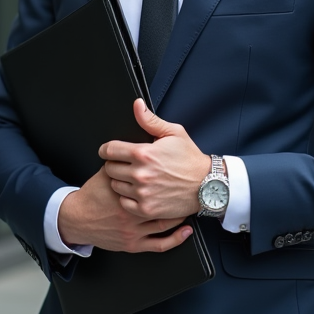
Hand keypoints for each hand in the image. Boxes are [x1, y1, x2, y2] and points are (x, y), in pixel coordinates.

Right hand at [57, 167, 192, 252]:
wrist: (76, 218)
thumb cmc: (93, 194)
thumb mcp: (106, 169)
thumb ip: (121, 157)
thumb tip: (136, 143)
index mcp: (124, 188)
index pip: (153, 177)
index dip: (170, 171)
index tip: (182, 168)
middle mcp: (129, 209)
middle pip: (163, 200)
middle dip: (179, 194)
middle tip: (192, 188)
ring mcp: (132, 229)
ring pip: (165, 222)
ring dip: (181, 214)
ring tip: (190, 205)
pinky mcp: (133, 244)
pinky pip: (159, 244)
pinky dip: (176, 238)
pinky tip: (186, 230)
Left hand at [100, 99, 209, 220]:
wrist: (207, 185)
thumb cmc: (190, 158)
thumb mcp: (173, 133)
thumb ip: (150, 120)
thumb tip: (137, 104)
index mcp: (144, 153)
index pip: (109, 150)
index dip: (106, 149)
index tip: (109, 151)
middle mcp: (140, 174)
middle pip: (109, 168)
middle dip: (114, 164)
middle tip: (124, 164)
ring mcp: (143, 193)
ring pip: (115, 185)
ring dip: (120, 181)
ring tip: (132, 177)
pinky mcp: (146, 208)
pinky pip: (124, 203)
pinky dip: (127, 198)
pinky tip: (137, 191)